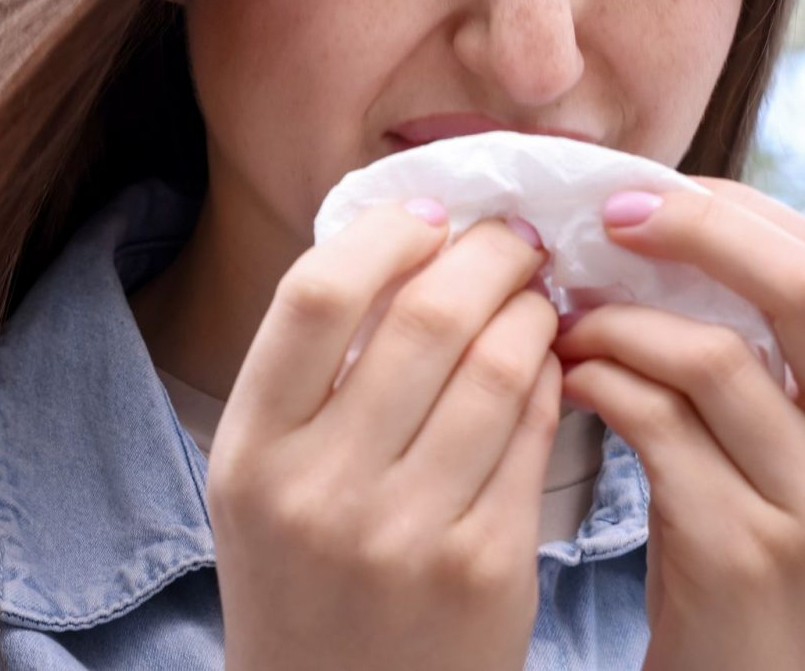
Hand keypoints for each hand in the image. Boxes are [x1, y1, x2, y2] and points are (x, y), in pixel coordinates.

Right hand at [207, 204, 559, 670]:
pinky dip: (551, 380)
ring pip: (498, 368)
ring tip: (536, 298)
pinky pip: (535, 435)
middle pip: (426, 316)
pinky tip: (549, 368)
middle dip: (488, 254)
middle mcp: (322, 492)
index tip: (426, 219)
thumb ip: (311, 377)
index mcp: (253, 454)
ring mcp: (407, 535)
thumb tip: (407, 243)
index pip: (316, 295)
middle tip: (513, 239)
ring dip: (532, 311)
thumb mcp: (266, 483)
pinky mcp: (486, 570)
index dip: (385, 233)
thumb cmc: (307, 584)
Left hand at [550, 177, 804, 670]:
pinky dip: (599, 385)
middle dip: (698, 228)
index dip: (744, 212)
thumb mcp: (796, 473)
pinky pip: (657, 428)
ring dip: (617, 320)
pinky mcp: (742, 556)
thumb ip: (769, 372)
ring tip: (565, 319)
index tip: (660, 193)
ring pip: (712, 355)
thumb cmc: (748, 575)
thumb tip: (673, 236)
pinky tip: (567, 383)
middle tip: (605, 215)